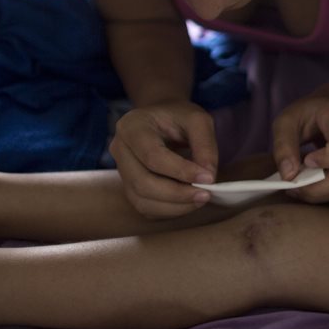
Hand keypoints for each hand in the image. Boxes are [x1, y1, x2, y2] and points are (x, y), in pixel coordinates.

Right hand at [109, 101, 217, 218]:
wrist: (161, 120)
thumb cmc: (178, 117)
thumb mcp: (197, 119)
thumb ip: (205, 145)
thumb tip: (208, 177)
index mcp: (131, 126)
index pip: (152, 156)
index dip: (180, 171)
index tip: (208, 178)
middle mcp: (120, 149)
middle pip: (143, 182)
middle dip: (177, 194)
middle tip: (206, 194)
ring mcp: (121, 171)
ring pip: (142, 200)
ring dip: (175, 206)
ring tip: (200, 199)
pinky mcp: (129, 187)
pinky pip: (146, 208)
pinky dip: (169, 211)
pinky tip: (188, 203)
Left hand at [270, 96, 328, 201]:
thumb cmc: (308, 114)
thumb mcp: (287, 121)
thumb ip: (284, 145)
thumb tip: (288, 176)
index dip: (328, 157)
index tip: (306, 161)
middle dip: (317, 187)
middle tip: (292, 186)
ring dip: (320, 193)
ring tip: (297, 187)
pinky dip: (325, 193)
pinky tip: (309, 187)